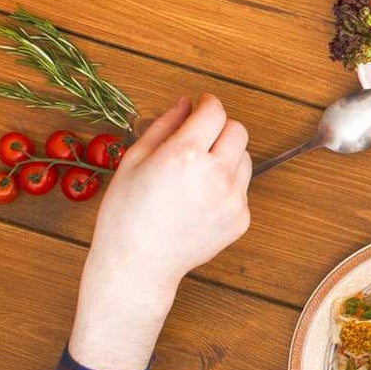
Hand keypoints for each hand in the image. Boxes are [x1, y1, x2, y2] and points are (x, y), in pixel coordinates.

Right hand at [68, 95, 249, 369]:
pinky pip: (241, 188)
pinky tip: (199, 200)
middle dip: (219, 127)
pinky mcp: (240, 220)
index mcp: (186, 154)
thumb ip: (164, 125)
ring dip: (227, 155)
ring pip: (244, 157)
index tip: (201, 106)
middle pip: (237, 130)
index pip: (215, 111)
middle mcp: (215, 174)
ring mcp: (232, 199)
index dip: (207, 104)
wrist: (137, 267)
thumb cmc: (126, 214)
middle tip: (199, 138)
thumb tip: (186, 103)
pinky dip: (226, 186)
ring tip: (198, 173)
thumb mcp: (134, 160)